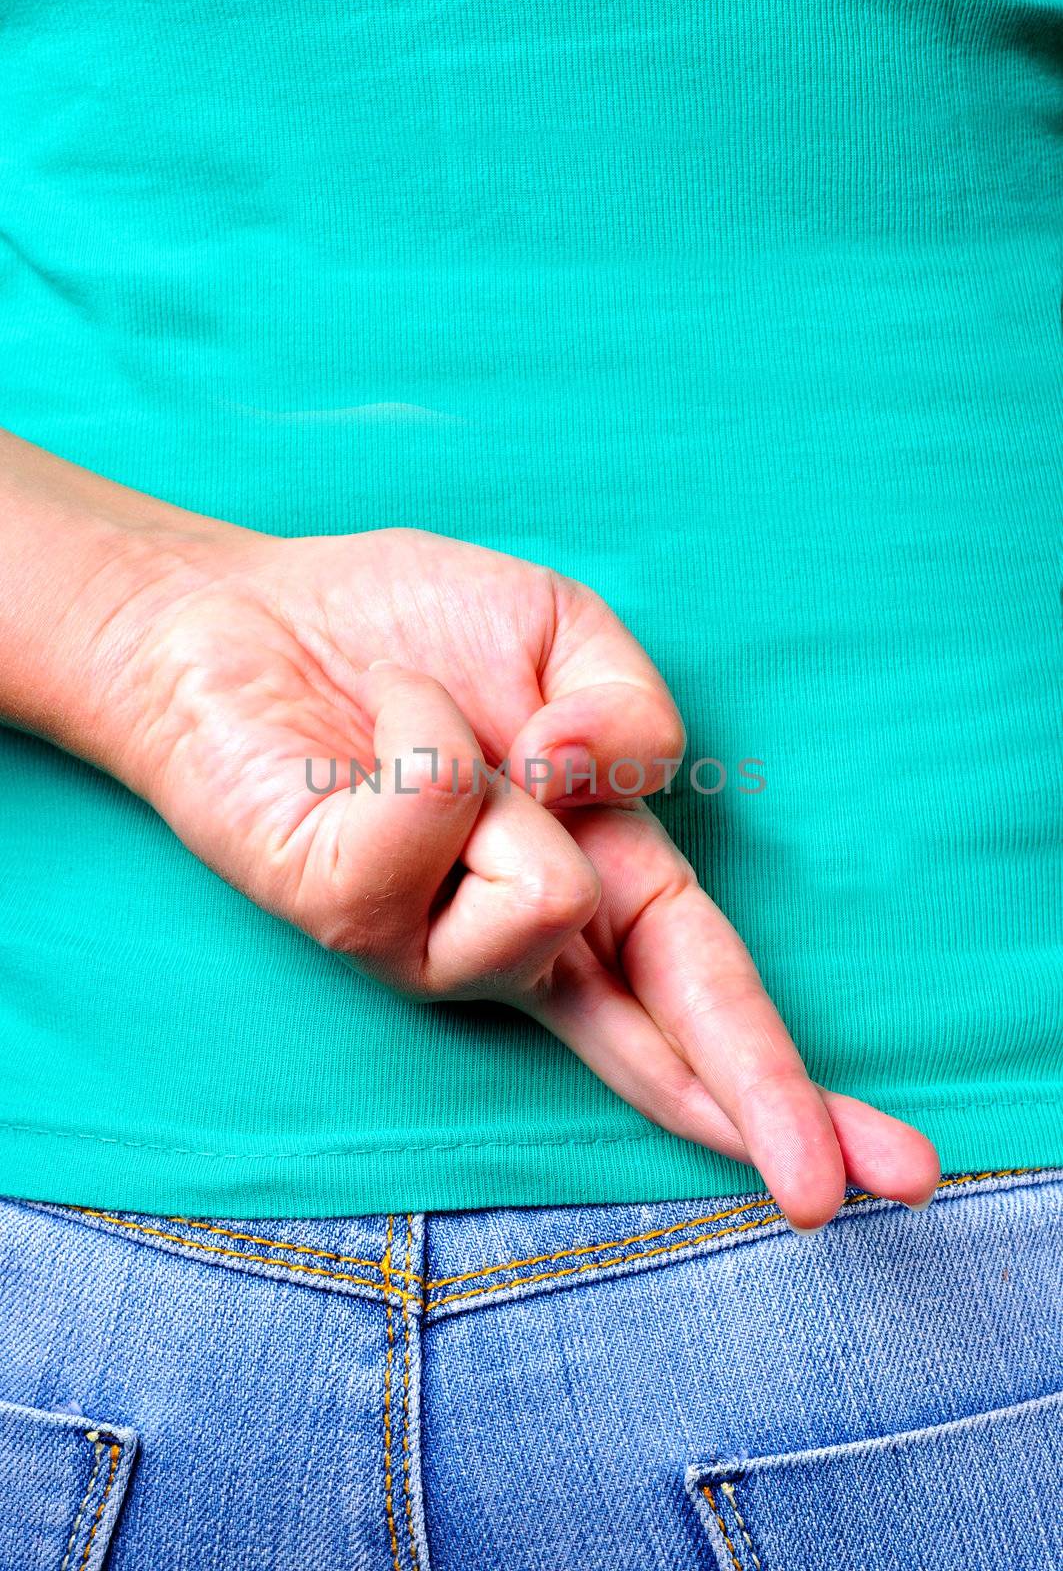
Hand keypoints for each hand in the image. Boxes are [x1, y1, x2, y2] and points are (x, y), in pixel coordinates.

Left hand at [103, 522, 937, 1229]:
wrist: (245, 612)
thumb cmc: (409, 634)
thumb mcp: (565, 636)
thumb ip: (628, 712)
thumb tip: (595, 786)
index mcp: (596, 882)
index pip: (710, 992)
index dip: (790, 1080)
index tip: (888, 1174)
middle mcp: (520, 940)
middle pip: (666, 1045)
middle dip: (758, 1100)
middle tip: (828, 1194)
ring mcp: (431, 944)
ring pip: (550, 896)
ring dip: (507, 770)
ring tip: (433, 726)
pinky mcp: (345, 917)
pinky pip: (439, 812)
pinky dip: (421, 727)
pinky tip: (374, 725)